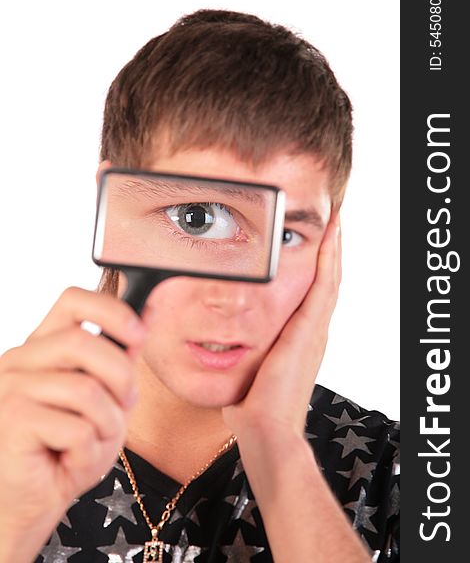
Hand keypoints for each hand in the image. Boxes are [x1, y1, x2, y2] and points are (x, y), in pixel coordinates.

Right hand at [0, 287, 147, 557]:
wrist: (32, 501)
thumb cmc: (68, 447)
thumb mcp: (106, 398)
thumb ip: (120, 358)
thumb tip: (147, 315)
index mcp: (44, 347)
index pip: (73, 300)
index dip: (111, 309)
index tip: (140, 333)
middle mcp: (20, 359)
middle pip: (83, 342)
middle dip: (121, 377)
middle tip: (126, 405)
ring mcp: (10, 388)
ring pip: (86, 390)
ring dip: (107, 425)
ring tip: (95, 442)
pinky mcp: (11, 420)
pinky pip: (76, 429)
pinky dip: (89, 454)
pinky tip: (72, 464)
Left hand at [222, 211, 340, 439]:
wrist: (267, 430)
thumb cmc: (255, 405)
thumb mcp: (251, 368)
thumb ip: (246, 351)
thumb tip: (222, 342)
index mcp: (302, 339)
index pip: (314, 293)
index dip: (318, 267)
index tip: (317, 242)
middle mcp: (315, 331)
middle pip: (328, 280)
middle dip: (330, 251)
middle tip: (334, 222)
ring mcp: (315, 331)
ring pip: (330, 278)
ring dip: (333, 248)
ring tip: (336, 221)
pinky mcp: (309, 331)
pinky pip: (323, 286)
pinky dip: (329, 259)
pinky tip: (331, 236)